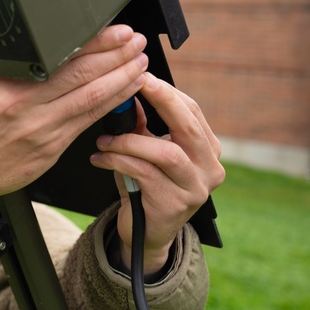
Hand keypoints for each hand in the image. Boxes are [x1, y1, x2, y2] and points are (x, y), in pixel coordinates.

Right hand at [0, 25, 149, 221]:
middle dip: (116, 55)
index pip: (61, 54)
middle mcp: (23, 101)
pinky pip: (88, 120)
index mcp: (7, 80)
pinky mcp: (51, 147)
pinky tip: (126, 92)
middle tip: (136, 42)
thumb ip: (21, 67)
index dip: (96, 41)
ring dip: (122, 78)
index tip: (118, 31)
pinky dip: (112, 104)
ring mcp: (39, 126)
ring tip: (139, 64)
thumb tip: (57, 45)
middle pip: (81, 73)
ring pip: (90, 96)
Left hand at [90, 72, 224, 273]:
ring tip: (103, 140)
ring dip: (128, 141)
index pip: (192, 111)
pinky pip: (145, 174)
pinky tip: (100, 158)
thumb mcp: (145, 151)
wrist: (146, 234)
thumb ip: (142, 125)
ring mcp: (196, 188)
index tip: (140, 74)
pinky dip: (118, 161)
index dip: (166, 91)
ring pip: (165, 152)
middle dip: (159, 102)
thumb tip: (128, 92)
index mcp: (207, 148)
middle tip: (130, 88)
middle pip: (188, 126)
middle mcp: (210, 167)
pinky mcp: (176, 204)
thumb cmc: (145, 185)